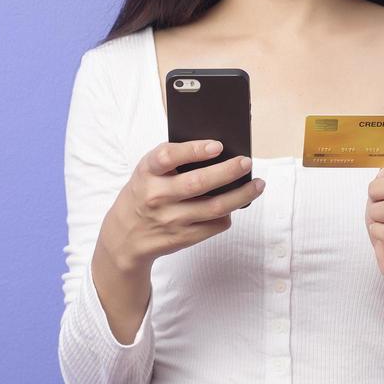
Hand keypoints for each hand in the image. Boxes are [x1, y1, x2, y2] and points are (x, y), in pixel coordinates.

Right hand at [101, 140, 265, 270]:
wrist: (125, 236)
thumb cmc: (144, 193)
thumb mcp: (148, 172)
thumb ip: (174, 160)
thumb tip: (219, 151)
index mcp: (147, 173)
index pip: (167, 157)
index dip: (193, 150)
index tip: (217, 146)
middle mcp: (157, 196)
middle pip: (198, 183)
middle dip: (229, 171)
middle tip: (247, 162)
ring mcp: (171, 219)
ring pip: (215, 207)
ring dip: (242, 195)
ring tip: (258, 184)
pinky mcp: (182, 237)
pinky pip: (215, 225)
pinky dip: (229, 214)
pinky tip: (236, 204)